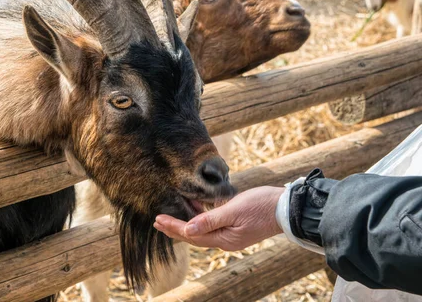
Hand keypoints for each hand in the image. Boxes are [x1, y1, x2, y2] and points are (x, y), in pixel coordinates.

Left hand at [154, 186, 284, 250]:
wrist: (287, 208)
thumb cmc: (261, 205)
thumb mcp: (233, 210)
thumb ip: (210, 220)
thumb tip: (188, 229)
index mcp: (224, 239)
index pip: (192, 235)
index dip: (174, 227)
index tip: (158, 219)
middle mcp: (225, 240)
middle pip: (194, 236)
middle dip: (175, 229)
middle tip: (157, 221)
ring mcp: (231, 234)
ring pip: (202, 230)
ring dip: (185, 224)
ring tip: (169, 217)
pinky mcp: (236, 226)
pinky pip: (212, 224)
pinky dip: (200, 217)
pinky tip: (193, 207)